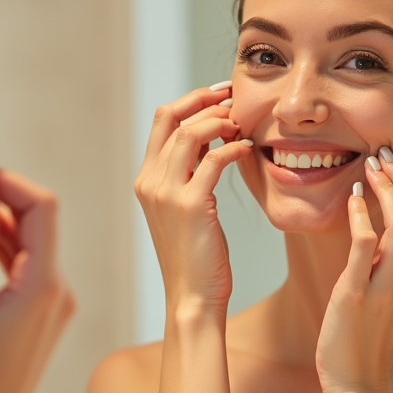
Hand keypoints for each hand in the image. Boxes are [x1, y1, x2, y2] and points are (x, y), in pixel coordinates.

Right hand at [0, 162, 74, 392]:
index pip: (42, 207)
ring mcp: (53, 300)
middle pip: (39, 220)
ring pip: (30, 240)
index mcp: (45, 284)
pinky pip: (25, 263)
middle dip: (1, 193)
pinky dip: (0, 243)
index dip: (9, 181)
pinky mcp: (42, 311)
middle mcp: (58, 288)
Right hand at [134, 85, 252, 316]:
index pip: (161, 120)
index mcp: (146, 179)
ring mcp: (166, 193)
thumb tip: (210, 137)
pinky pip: (213, 160)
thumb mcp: (185, 207)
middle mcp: (150, 181)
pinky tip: (246, 150)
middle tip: (232, 98)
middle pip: (170, 117)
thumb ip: (189, 173)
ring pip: (190, 133)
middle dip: (203, 100)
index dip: (190, 100)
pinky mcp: (190, 206)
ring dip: (220, 121)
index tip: (219, 95)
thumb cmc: (196, 255)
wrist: (193, 296)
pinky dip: (233, 148)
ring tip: (241, 124)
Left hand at [316, 149, 392, 392]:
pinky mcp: (358, 296)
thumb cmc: (369, 346)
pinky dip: (361, 216)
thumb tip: (390, 239)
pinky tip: (352, 199)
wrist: (357, 388)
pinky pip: (366, 245)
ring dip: (387, 189)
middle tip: (382, 156)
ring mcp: (389, 290)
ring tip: (369, 167)